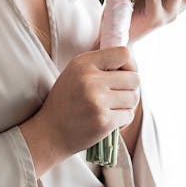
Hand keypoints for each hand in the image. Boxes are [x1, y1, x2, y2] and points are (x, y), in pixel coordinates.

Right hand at [18, 46, 139, 174]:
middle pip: (135, 78)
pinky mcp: (104, 121)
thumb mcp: (76, 72)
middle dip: (130, 88)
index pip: (124, 54)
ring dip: (126, 105)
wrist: (50, 132)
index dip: (129, 65)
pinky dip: (122, 120)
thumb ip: (100, 64)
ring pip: (134, 98)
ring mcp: (97, 101)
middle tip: (116, 96)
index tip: (122, 74)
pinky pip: (129, 116)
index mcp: (83, 63)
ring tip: (110, 108)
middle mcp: (90, 80)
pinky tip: (107, 121)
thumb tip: (132, 64)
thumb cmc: (67, 100)